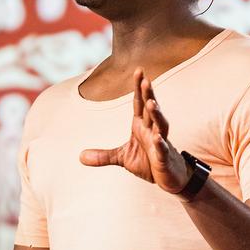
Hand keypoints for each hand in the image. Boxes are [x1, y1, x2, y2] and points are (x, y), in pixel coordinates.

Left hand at [79, 68, 190, 193]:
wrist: (170, 178)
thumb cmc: (149, 163)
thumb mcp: (122, 158)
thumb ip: (103, 156)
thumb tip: (80, 157)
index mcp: (141, 126)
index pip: (139, 104)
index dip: (139, 88)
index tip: (139, 71)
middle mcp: (152, 131)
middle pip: (150, 109)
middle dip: (148, 95)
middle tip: (146, 79)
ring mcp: (160, 143)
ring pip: (160, 125)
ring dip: (156, 114)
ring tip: (151, 103)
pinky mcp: (164, 159)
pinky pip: (162, 149)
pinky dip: (160, 144)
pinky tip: (157, 138)